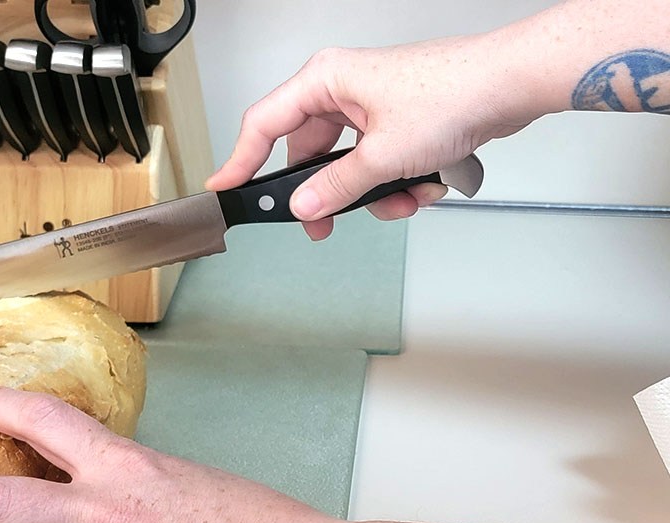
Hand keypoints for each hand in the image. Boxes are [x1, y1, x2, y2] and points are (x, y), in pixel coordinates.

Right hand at [206, 35, 538, 240]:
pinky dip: (398, 181)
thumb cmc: (454, 92)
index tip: (226, 188)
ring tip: (402, 199)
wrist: (512, 83)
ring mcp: (372, 106)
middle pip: (310, 153)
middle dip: (328, 193)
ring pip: (350, 164)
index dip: (241, 160)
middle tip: (321, 225)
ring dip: (374, 192)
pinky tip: (424, 186)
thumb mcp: (382, 155)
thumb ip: (336, 187)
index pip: (264, 124)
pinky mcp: (399, 120)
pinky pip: (379, 163)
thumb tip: (303, 207)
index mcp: (325, 81)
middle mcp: (344, 90)